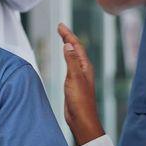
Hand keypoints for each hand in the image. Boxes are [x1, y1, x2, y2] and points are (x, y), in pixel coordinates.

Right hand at [58, 23, 104, 145]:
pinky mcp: (73, 82)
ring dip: (68, 46)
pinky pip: (70, 64)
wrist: (81, 119)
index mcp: (85, 67)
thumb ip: (71, 61)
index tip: (60, 26)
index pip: (76, 46)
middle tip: (60, 28)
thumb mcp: (74, 78)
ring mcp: (79, 76)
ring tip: (62, 38)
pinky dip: (66, 57)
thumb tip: (67, 45)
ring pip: (73, 56)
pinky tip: (64, 57)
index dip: (68, 35)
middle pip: (76, 49)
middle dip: (68, 37)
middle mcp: (83, 69)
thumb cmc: (80, 101)